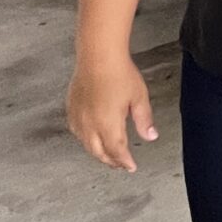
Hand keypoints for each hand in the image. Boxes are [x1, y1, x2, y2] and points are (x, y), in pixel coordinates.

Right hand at [67, 57, 157, 173]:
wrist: (98, 55)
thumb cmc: (119, 73)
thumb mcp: (139, 98)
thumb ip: (144, 120)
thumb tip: (150, 136)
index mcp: (108, 124)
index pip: (117, 151)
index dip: (124, 162)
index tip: (130, 166)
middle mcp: (90, 124)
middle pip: (99, 152)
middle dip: (111, 161)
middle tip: (120, 164)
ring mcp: (79, 117)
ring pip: (86, 144)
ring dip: (97, 152)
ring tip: (107, 155)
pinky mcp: (72, 108)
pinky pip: (76, 131)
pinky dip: (84, 139)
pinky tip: (89, 138)